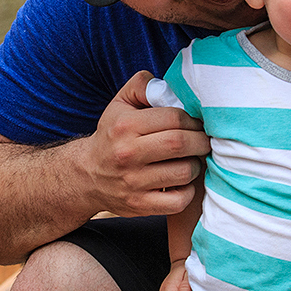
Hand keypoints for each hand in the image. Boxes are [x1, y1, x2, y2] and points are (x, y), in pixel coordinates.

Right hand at [85, 71, 209, 217]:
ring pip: (184, 172)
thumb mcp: (119, 104)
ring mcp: (134, 182)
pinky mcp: (140, 205)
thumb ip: (142, 86)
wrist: (87, 175)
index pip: (173, 118)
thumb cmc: (112, 136)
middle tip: (204, 141)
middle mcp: (127, 154)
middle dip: (201, 141)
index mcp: (125, 126)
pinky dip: (188, 192)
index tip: (197, 124)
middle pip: (180, 144)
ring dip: (197, 165)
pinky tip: (182, 182)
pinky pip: (178, 201)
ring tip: (193, 160)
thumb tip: (167, 85)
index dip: (193, 120)